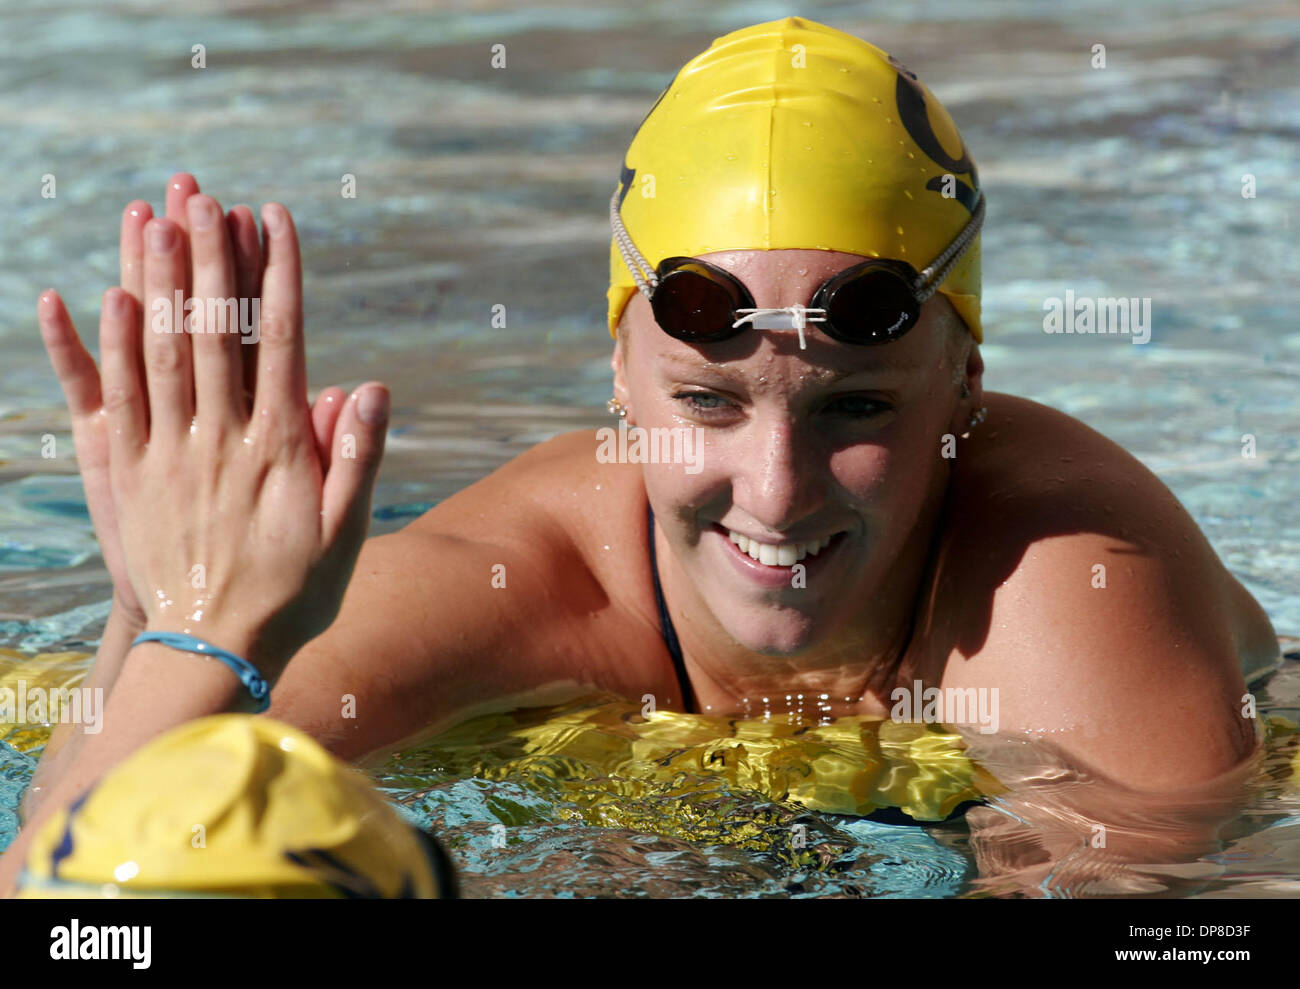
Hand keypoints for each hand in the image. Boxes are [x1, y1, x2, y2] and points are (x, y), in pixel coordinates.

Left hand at [69, 179, 386, 677]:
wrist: (213, 650)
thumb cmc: (293, 593)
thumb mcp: (345, 533)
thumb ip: (357, 457)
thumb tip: (371, 386)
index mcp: (277, 449)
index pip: (279, 342)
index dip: (277, 275)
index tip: (274, 218)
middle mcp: (219, 440)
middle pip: (213, 332)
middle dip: (209, 257)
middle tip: (203, 194)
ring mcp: (167, 455)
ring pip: (160, 353)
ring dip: (161, 282)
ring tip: (157, 221)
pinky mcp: (126, 476)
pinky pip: (112, 401)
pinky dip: (107, 347)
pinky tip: (106, 298)